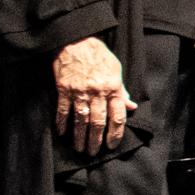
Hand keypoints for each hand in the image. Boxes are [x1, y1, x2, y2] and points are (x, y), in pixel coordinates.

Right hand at [52, 36, 132, 155]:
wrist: (76, 41)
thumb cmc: (99, 56)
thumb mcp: (116, 70)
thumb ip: (122, 90)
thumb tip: (131, 106)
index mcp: (113, 88)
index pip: (117, 117)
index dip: (115, 134)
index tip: (111, 145)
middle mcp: (97, 92)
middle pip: (97, 122)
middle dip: (95, 140)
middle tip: (93, 153)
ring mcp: (79, 91)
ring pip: (80, 120)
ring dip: (79, 136)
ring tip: (79, 148)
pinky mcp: (63, 89)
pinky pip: (63, 110)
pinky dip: (62, 123)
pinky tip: (63, 133)